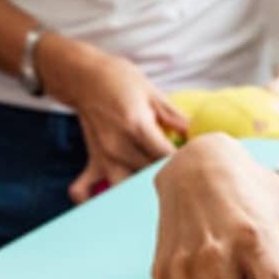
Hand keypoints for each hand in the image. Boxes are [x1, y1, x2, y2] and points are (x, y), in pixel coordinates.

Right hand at [39, 34, 181, 202]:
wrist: (83, 76)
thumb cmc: (120, 79)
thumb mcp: (151, 92)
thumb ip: (174, 117)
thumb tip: (195, 133)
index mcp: (137, 126)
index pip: (166, 156)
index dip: (184, 161)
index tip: (195, 160)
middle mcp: (118, 146)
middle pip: (150, 175)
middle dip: (169, 176)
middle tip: (183, 175)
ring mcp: (103, 156)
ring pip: (125, 188)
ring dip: (140, 190)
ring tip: (154, 188)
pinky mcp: (93, 160)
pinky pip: (84, 189)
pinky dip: (92, 199)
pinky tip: (110, 202)